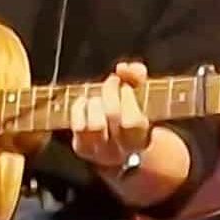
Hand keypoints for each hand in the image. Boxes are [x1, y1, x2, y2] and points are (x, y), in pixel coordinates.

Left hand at [70, 61, 153, 175]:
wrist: (115, 145)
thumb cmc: (128, 115)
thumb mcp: (138, 96)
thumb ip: (136, 78)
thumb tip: (125, 69)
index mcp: (142, 138)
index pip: (132, 120)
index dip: (127, 97)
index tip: (126, 86)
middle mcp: (122, 149)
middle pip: (112, 115)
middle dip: (110, 91)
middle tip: (112, 82)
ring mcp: (100, 150)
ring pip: (95, 124)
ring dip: (96, 103)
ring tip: (98, 98)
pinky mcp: (83, 148)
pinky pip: (78, 126)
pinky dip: (79, 109)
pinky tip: (85, 103)